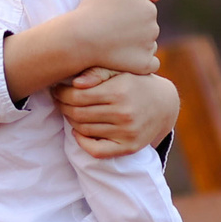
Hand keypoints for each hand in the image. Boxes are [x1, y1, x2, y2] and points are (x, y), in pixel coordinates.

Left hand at [55, 69, 179, 158]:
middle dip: (62, 106)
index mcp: (119, 91)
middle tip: (58, 101)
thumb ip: (98, 72)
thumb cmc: (135, 83)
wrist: (164, 104)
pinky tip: (78, 132)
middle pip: (78, 113)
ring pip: (83, 130)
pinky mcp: (129, 147)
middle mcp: (124, 112)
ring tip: (68, 112)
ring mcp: (127, 132)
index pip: (77, 95)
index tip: (57, 90)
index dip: (61, 93)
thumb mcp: (120, 70)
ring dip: (70, 121)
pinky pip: (97, 151)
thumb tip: (76, 83)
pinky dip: (82, 143)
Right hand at [65, 0, 162, 76]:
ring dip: (137, 46)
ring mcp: (149, 47)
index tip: (112, 18)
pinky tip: (127, 60)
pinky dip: (142, 63)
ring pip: (148, 45)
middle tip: (111, 32)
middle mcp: (153, 28)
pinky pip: (151, 64)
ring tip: (114, 46)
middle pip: (148, 29)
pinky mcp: (144, 65)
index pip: (145, 12)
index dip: (128, 15)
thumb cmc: (94, 10)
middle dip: (135, 30)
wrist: (80, 37)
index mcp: (149, 9)